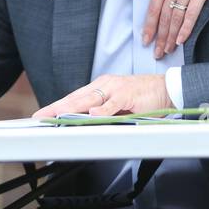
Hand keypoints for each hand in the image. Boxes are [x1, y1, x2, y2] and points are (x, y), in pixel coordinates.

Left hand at [33, 74, 171, 118]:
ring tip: (57, 116)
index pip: (74, 98)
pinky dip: (102, 110)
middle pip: (76, 98)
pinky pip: (113, 103)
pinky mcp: (128, 94)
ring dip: (72, 108)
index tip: (41, 115)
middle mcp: (105, 85)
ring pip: (89, 99)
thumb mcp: (118, 107)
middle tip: (41, 116)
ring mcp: (116, 89)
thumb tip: (85, 124)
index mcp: (101, 87)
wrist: (167, 89)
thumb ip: (103, 114)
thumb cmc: (143, 98)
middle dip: (56, 107)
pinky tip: (91, 115)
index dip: (56, 106)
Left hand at [139, 0, 208, 59]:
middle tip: (156, 54)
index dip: (148, 26)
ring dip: (170, 37)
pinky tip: (181, 40)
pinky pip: (191, 14)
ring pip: (175, 19)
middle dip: (158, 38)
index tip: (145, 40)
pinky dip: (185, 28)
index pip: (153, 9)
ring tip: (167, 51)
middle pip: (163, 18)